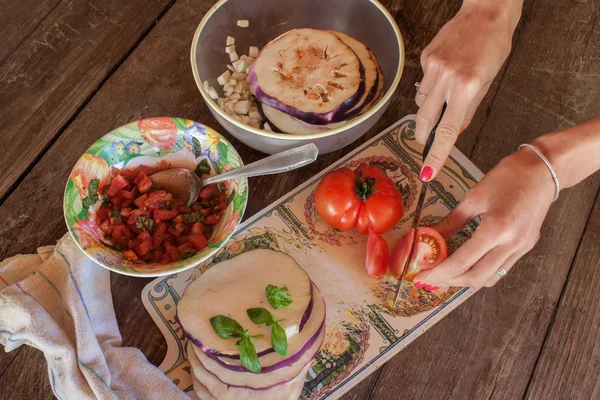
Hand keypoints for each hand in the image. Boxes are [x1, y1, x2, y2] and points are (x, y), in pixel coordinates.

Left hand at [413, 147, 554, 287]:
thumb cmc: (508, 177)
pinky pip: (500, 269)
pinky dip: (480, 272)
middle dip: (449, 281)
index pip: (462, 262)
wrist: (543, 171)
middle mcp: (511, 244)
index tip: (421, 276)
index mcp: (496, 229)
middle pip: (476, 277)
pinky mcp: (525, 248)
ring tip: (445, 272)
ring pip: (489, 278)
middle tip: (430, 276)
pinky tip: (466, 264)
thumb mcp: (473, 197)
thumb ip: (450, 222)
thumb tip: (427, 236)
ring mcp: (521, 249)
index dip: (438, 273)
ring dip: (465, 280)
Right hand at [415, 1, 521, 180]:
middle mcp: (446, 77)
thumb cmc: (493, 45)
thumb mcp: (488, 81)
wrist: (485, 12)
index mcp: (467, 86)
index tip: (428, 172)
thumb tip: (454, 131)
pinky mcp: (425, 57)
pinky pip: (422, 83)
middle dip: (423, 135)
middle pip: (424, 120)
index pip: (447, 130)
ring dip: (429, 107)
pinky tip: (444, 74)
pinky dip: (431, 86)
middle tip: (426, 140)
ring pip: (421, 102)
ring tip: (445, 94)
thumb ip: (468, 109)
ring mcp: (433, 67)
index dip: (436, 155)